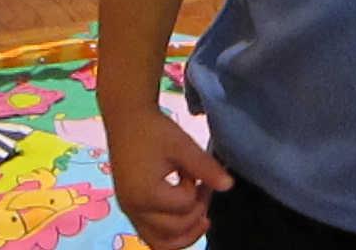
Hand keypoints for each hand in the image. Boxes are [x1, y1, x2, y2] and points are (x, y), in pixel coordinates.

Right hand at [105, 108, 233, 249]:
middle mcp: (134, 209)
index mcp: (146, 193)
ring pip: (159, 243)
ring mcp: (130, 211)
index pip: (184, 206)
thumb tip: (228, 185)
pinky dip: (170, 235)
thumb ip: (205, 167)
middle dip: (195, 213)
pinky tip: (184, 219)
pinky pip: (150, 235)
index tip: (195, 171)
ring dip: (184, 235)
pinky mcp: (130, 209)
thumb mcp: (182, 145)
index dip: (197, 190)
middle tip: (203, 190)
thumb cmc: (154, 130)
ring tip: (202, 219)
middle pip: (173, 231)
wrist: (127, 119)